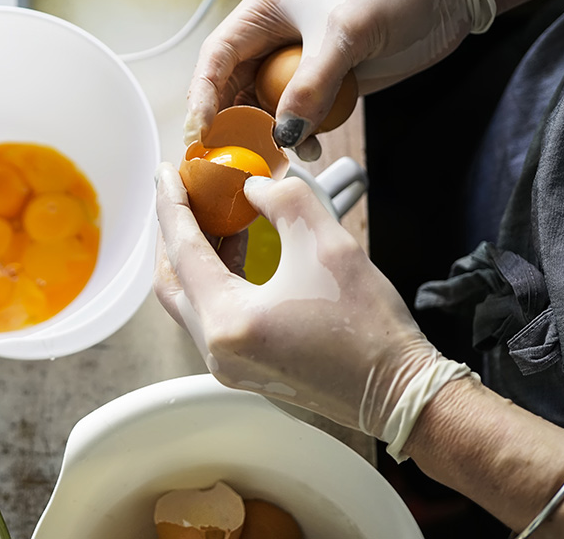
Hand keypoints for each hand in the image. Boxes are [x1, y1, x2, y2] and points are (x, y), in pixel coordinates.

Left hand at [153, 163, 469, 454]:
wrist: (397, 390)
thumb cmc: (368, 326)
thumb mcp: (327, 242)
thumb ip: (284, 200)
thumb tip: (255, 187)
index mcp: (228, 321)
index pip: (183, 249)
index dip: (172, 204)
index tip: (166, 173)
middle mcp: (216, 349)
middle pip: (172, 280)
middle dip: (174, 232)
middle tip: (183, 194)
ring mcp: (227, 364)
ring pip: (190, 299)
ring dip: (196, 255)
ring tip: (213, 214)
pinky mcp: (245, 368)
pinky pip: (213, 316)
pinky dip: (216, 279)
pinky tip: (237, 249)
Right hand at [185, 0, 484, 157]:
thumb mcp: (345, 35)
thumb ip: (309, 87)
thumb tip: (282, 134)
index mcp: (266, 8)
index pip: (217, 56)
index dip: (204, 94)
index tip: (203, 130)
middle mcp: (275, 34)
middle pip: (235, 84)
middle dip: (232, 121)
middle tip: (229, 156)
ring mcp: (301, 58)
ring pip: (266, 104)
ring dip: (269, 132)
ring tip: (276, 157)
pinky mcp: (328, 78)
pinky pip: (300, 112)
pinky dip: (300, 133)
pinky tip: (309, 146)